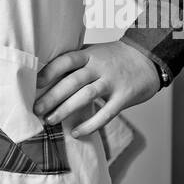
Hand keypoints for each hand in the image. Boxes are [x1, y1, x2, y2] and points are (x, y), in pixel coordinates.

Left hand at [33, 40, 160, 137]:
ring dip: (66, 109)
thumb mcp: (95, 52)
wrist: (149, 58)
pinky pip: (105, 114)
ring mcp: (112, 82)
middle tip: (36, 109)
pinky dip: (90, 125)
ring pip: (86, 96)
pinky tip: (76, 132)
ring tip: (50, 120)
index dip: (49, 71)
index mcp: (90, 54)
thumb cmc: (116, 57)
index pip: (66, 60)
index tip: (34, 84)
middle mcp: (99, 66)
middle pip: (72, 81)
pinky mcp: (124, 97)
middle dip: (52, 96)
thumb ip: (76, 61)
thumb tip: (46, 73)